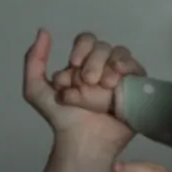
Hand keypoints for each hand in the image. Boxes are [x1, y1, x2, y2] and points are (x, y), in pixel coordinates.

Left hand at [23, 29, 132, 152]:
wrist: (81, 140)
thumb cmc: (61, 117)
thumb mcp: (36, 89)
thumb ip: (34, 61)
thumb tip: (44, 31)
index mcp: (82, 64)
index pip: (86, 41)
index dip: (82, 47)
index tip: (75, 63)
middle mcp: (102, 66)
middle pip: (103, 46)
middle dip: (95, 60)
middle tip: (88, 81)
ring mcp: (120, 76)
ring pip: (121, 53)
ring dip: (111, 64)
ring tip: (106, 84)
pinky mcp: (136, 88)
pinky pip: (137, 68)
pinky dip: (129, 67)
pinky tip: (119, 78)